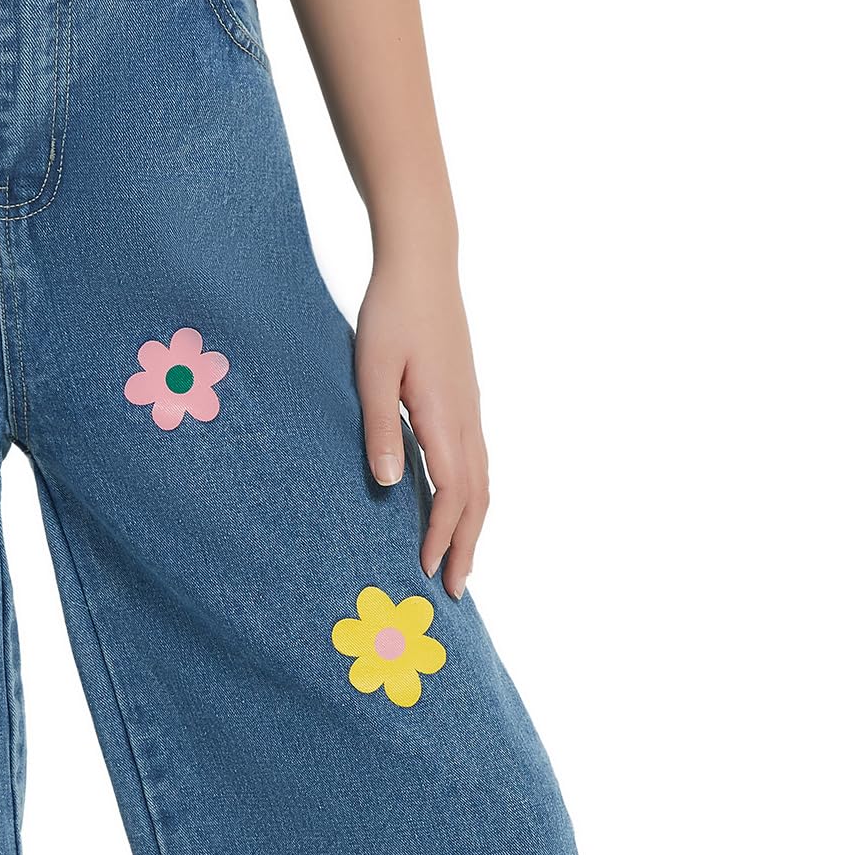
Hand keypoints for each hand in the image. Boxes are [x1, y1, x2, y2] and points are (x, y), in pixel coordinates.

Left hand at [354, 257, 489, 596]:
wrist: (423, 264)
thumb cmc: (391, 312)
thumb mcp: (372, 369)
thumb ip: (379, 427)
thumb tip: (389, 486)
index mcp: (444, 415)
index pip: (452, 493)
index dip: (443, 536)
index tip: (429, 572)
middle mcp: (466, 418)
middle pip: (476, 497)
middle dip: (467, 546)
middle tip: (456, 591)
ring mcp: (470, 409)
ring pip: (482, 481)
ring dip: (473, 525)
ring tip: (461, 560)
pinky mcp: (464, 400)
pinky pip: (476, 461)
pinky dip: (471, 496)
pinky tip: (457, 506)